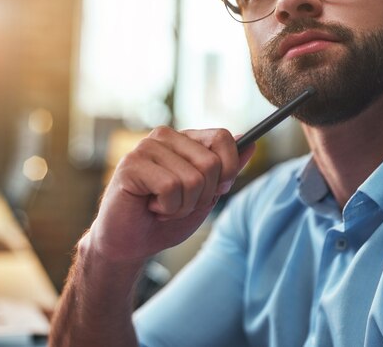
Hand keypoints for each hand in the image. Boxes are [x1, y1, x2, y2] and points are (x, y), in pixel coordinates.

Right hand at [86, 127, 254, 263]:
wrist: (132, 244)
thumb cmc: (167, 218)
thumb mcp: (207, 195)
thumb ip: (227, 169)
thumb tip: (251, 142)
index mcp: (185, 139)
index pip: (223, 137)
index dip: (227, 170)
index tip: (213, 191)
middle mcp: (166, 137)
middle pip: (212, 163)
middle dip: (202, 196)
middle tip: (178, 203)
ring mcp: (146, 148)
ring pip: (193, 179)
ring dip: (182, 205)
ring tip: (162, 206)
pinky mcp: (131, 164)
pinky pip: (171, 188)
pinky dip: (167, 208)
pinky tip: (150, 207)